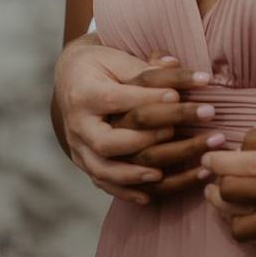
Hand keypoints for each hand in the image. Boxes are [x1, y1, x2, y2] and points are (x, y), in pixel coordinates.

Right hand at [53, 36, 211, 203]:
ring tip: (161, 174)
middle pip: (106, 141)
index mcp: (85, 94)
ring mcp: (79, 148)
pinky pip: (103, 183)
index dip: (147, 98)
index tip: (177, 95)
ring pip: (101, 169)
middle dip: (142, 139)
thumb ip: (149, 67)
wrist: (73, 79)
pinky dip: (125, 192)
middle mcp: (78, 125)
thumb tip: (182, 67)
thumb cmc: (103, 65)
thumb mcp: (120, 59)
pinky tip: (149, 197)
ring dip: (133, 175)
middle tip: (173, 132)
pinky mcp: (85, 163)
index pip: (116, 99)